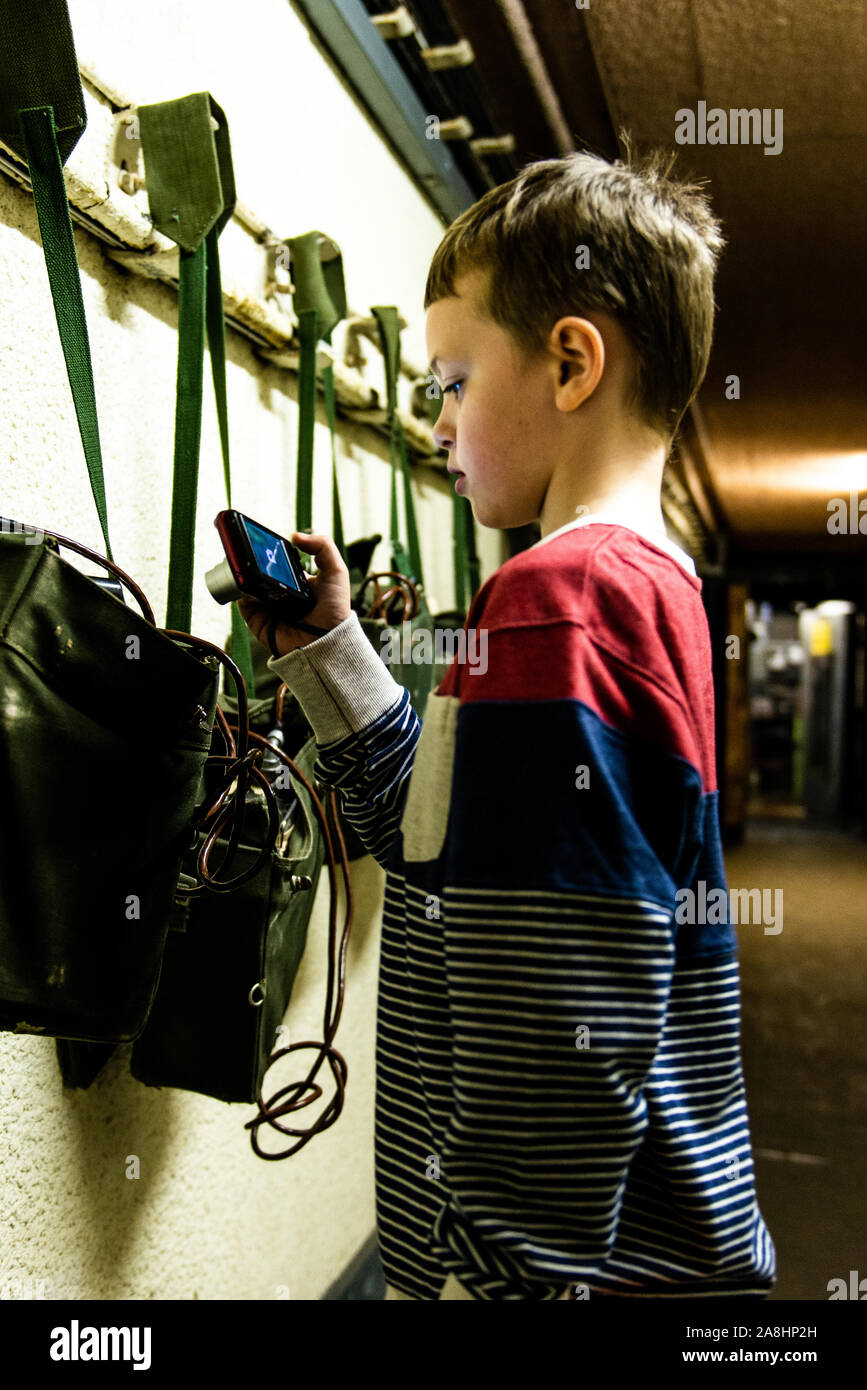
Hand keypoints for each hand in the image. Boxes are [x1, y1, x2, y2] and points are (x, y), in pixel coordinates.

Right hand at [237, 531, 351, 656]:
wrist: (325, 641)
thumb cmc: (334, 610)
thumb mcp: (336, 571)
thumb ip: (323, 546)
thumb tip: (295, 535)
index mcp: (295, 579)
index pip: (277, 561)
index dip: (270, 551)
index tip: (263, 541)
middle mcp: (278, 591)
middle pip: (259, 571)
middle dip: (253, 561)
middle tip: (251, 553)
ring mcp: (265, 604)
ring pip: (247, 583)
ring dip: (245, 573)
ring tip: (248, 566)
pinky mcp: (255, 618)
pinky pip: (242, 600)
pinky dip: (241, 590)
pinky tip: (248, 585)